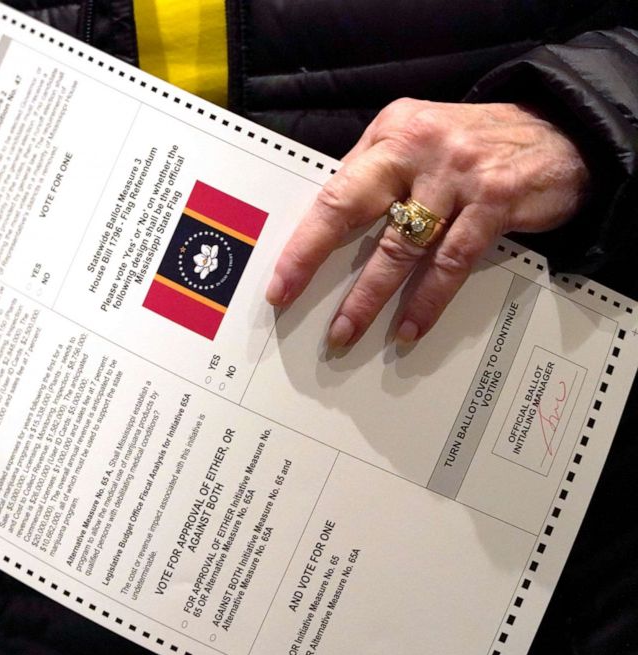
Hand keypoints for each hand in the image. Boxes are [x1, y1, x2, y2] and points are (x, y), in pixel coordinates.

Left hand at [266, 99, 589, 347]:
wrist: (565, 133)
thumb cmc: (478, 144)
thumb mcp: (421, 138)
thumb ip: (378, 173)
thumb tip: (329, 226)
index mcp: (392, 132)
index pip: (335, 190)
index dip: (304, 240)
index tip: (282, 279)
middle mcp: (419, 146)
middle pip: (352, 209)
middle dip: (315, 260)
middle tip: (292, 301)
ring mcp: (457, 173)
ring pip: (401, 247)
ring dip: (370, 297)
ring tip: (348, 331)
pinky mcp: (494, 200)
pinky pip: (451, 262)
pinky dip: (428, 300)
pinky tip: (410, 326)